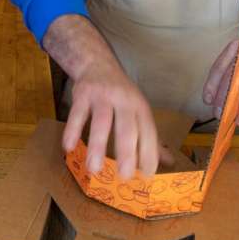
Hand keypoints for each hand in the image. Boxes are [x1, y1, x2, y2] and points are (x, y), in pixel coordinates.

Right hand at [61, 59, 158, 179]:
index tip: (147, 175)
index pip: (148, 132)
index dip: (149, 153)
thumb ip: (149, 136)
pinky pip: (77, 114)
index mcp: (140, 107)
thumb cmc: (121, 93)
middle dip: (126, 152)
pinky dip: (72, 131)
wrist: (97, 63)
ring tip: (94, 169)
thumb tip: (169, 161)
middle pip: (127, 127)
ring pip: (101, 122)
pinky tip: (69, 148)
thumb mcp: (138, 110)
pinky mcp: (82, 94)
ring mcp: (102, 96)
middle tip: (123, 176)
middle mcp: (124, 100)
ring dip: (97, 146)